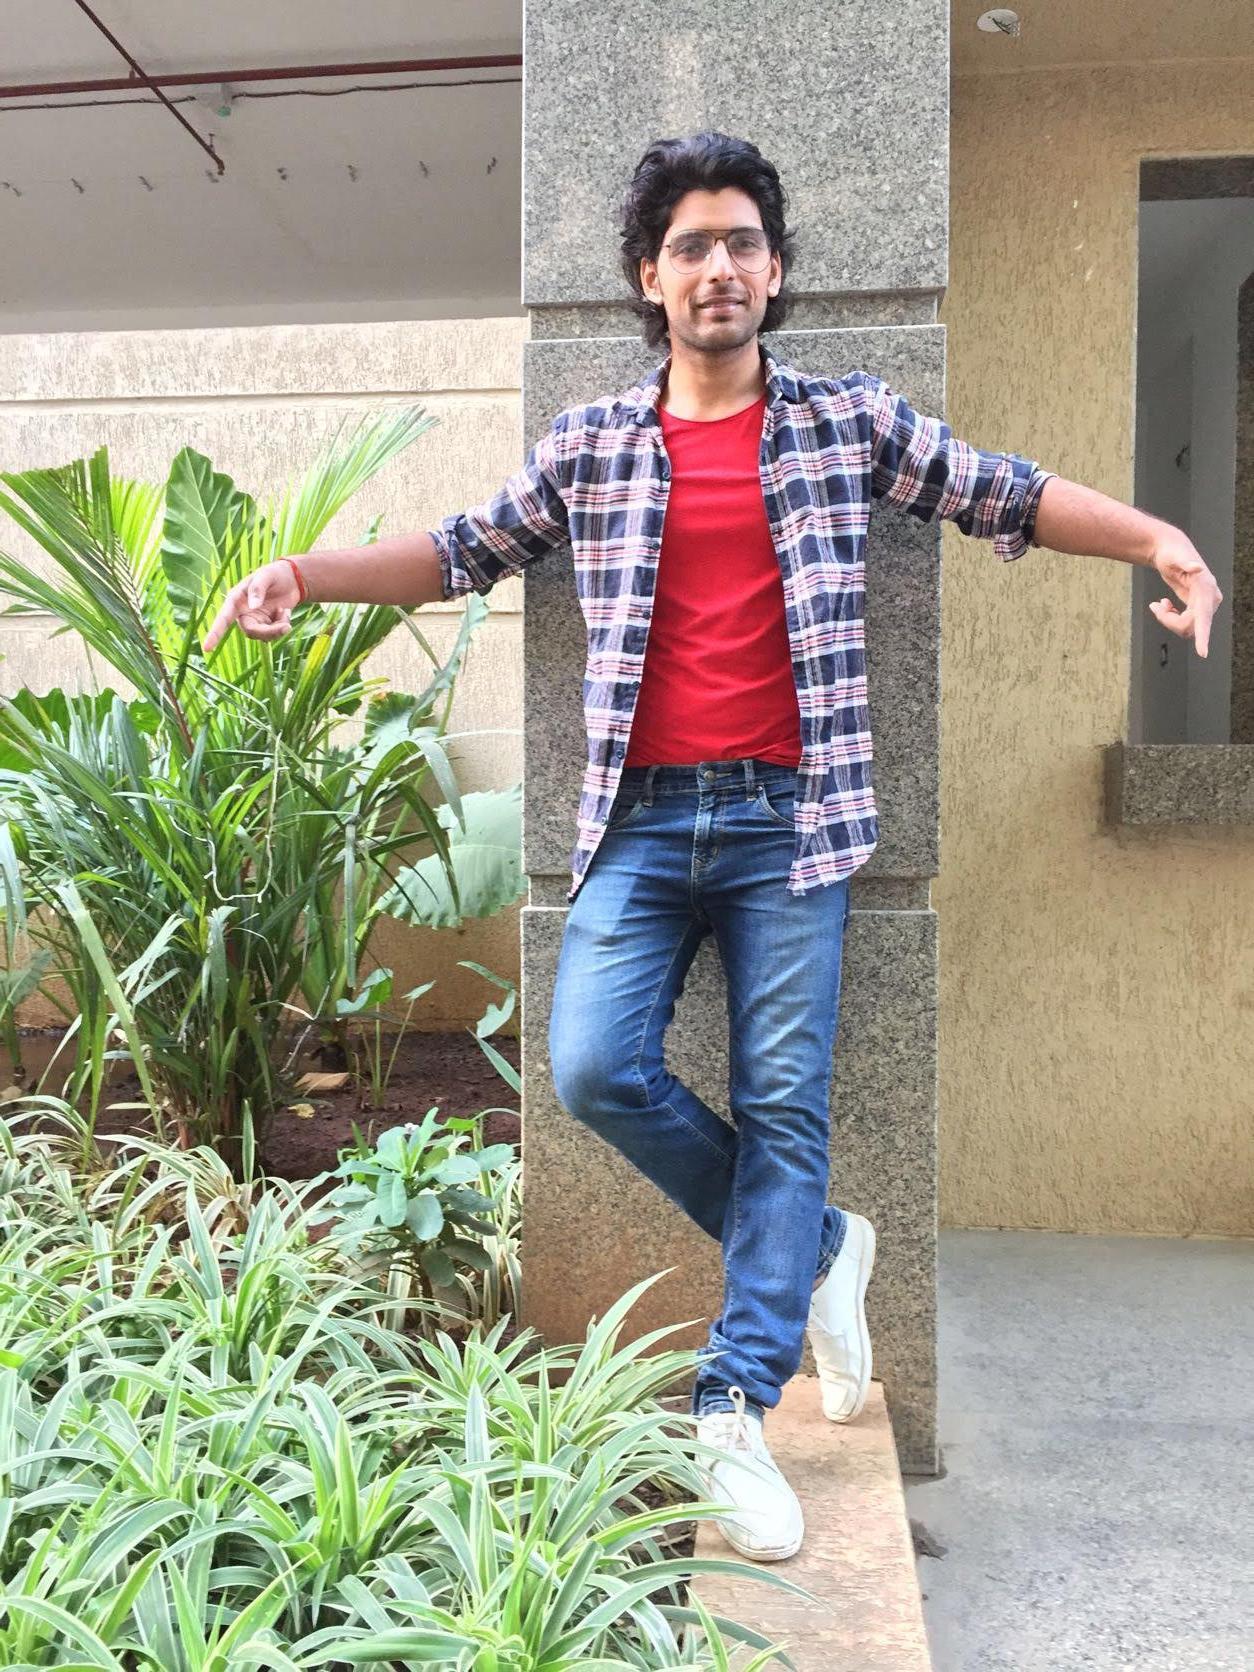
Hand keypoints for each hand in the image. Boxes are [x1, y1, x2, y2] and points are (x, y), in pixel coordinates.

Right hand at [202, 560, 302, 653]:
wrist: (291, 579)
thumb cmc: (274, 574)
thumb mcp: (266, 576)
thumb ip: (257, 589)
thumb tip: (252, 607)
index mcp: (236, 600)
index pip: (223, 619)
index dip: (215, 634)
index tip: (207, 648)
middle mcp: (242, 612)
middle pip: (250, 631)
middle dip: (268, 632)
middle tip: (286, 626)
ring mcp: (255, 620)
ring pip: (262, 636)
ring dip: (278, 629)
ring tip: (285, 612)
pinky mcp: (266, 625)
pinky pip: (273, 634)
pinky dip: (283, 625)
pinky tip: (285, 612)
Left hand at [1147, 537, 1221, 658]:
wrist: (1171, 549)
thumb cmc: (1172, 551)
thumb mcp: (1175, 556)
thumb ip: (1187, 562)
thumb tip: (1198, 567)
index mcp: (1207, 589)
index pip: (1204, 617)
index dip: (1203, 636)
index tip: (1202, 653)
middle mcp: (1211, 599)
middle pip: (1189, 626)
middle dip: (1169, 621)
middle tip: (1155, 606)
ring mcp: (1206, 604)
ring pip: (1186, 627)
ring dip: (1168, 619)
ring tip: (1157, 604)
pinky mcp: (1198, 607)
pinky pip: (1185, 624)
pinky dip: (1170, 618)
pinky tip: (1165, 605)